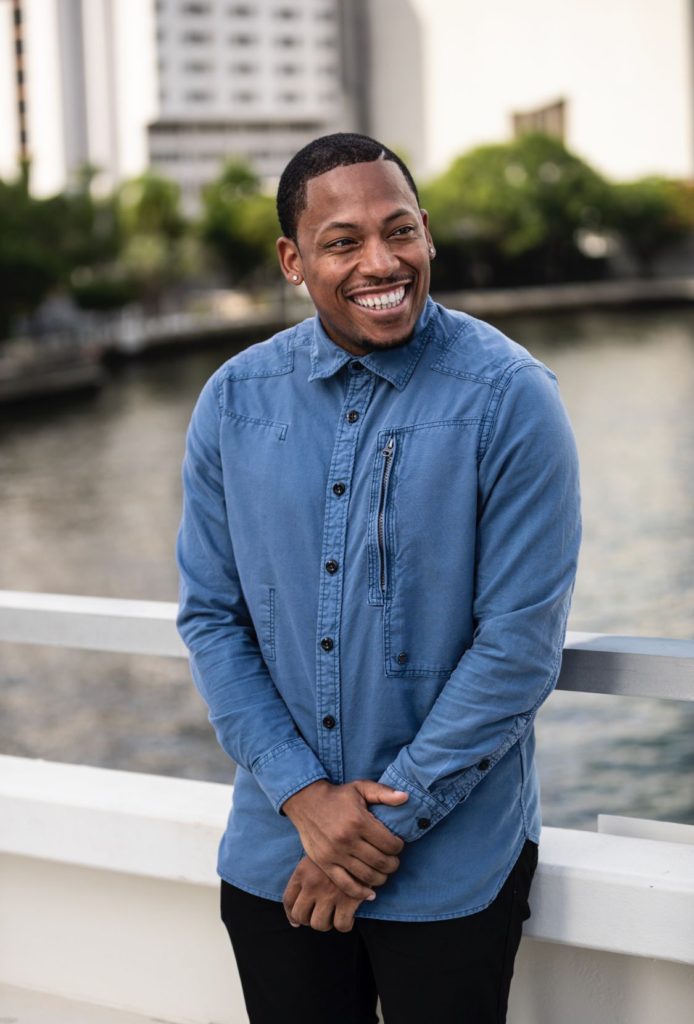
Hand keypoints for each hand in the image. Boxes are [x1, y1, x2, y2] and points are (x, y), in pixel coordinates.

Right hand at [282, 779, 407, 899]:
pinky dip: (361, 893)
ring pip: (367, 876)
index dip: (399, 847)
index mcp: (358, 821)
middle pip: (380, 862)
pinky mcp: (325, 864)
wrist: (306, 801)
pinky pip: (346, 885)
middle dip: (393, 864)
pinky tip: (370, 893)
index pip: (389, 844)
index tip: (398, 845)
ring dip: (381, 878)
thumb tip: (405, 797)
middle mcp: (347, 839)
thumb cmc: (338, 795)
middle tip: (393, 861)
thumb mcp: (361, 787)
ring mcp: (335, 854)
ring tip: (383, 872)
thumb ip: (384, 792)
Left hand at [283, 856, 361, 932]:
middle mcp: (312, 883)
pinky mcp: (348, 900)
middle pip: (300, 915)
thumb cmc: (340, 850)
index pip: (288, 900)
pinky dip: (346, 924)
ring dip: (326, 923)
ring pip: (319, 924)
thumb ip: (307, 875)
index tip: (296, 921)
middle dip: (308, 920)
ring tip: (334, 916)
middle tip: (319, 916)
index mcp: (302, 871)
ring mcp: (329, 893)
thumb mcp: (318, 856)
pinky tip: (350, 916)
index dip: (291, 915)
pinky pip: (341, 925)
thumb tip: (297, 912)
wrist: (363, 844)